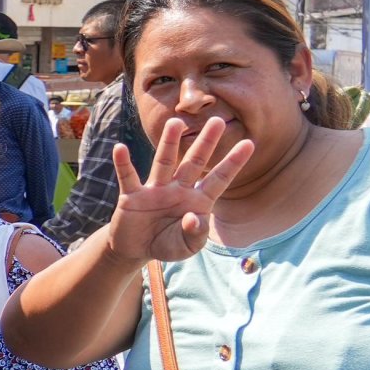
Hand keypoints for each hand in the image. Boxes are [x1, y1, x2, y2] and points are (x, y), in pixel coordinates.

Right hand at [103, 115, 253, 265]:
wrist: (136, 250)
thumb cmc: (167, 245)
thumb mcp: (187, 247)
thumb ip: (195, 234)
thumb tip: (194, 217)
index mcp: (197, 201)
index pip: (218, 179)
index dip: (233, 162)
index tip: (249, 143)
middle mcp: (178, 189)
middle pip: (194, 162)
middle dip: (206, 142)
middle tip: (217, 120)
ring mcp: (155, 190)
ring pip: (164, 161)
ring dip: (169, 142)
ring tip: (176, 122)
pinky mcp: (132, 196)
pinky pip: (128, 176)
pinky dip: (123, 163)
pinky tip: (120, 148)